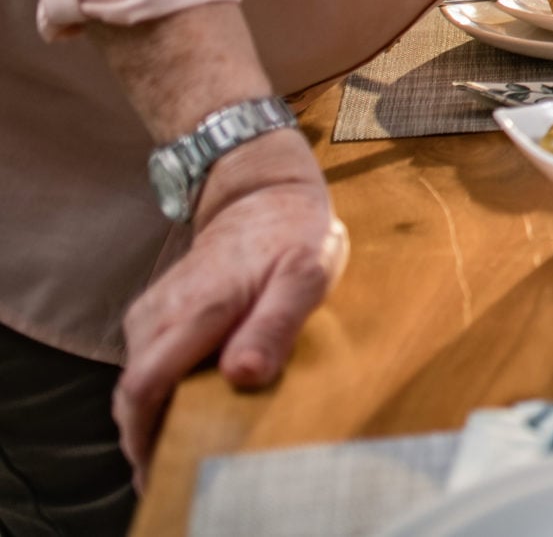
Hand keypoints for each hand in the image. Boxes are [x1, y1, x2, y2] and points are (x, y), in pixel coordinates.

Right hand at [113, 132, 344, 480]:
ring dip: (158, 415)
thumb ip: (276, 325)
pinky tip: (195, 406)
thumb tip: (243, 376)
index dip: (145, 438)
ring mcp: (153, 313)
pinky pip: (148, 363)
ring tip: (195, 443)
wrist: (264, 195)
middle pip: (134, 394)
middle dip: (149, 437)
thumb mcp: (305, 276)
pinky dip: (163, 391)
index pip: (145, 387)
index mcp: (196, 311)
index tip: (162, 471)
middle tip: (183, 469)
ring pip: (140, 380)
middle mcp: (161, 314)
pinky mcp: (155, 313)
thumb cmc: (293, 236)